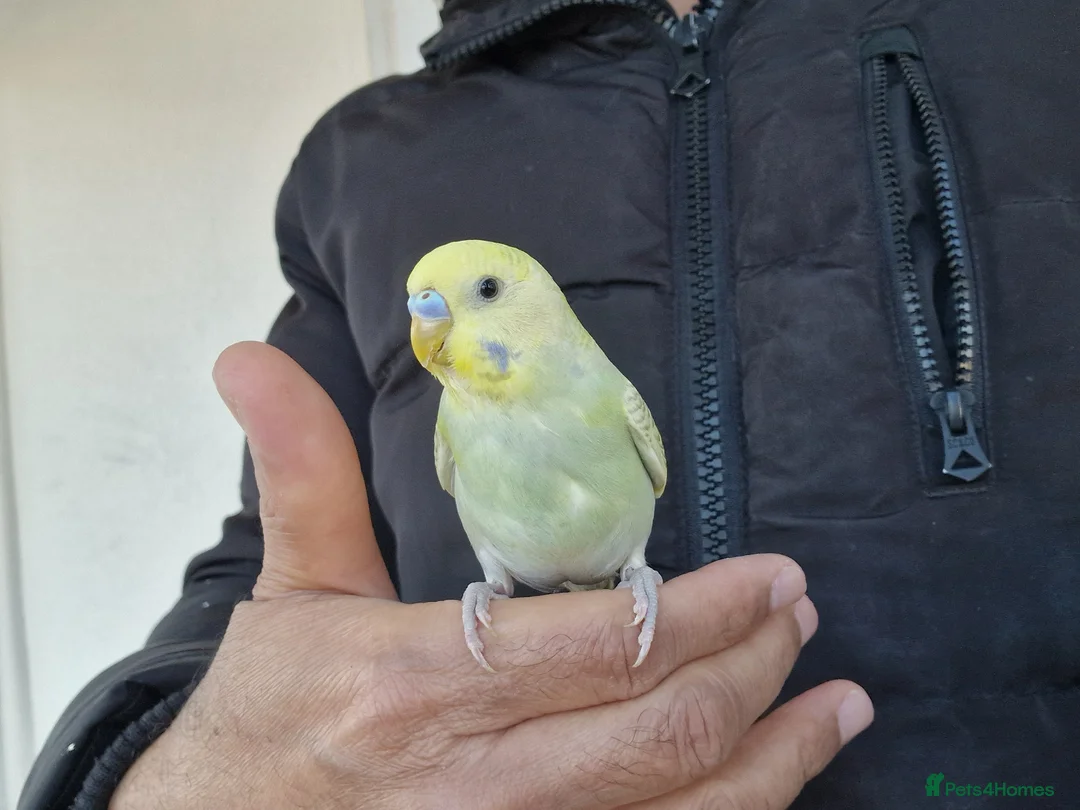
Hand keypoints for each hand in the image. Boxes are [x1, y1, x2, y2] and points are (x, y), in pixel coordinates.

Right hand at [110, 341, 872, 809]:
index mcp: (420, 683)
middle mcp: (479, 782)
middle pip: (662, 730)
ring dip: (779, 756)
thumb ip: (300, 465)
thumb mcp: (288, 587)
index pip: (600, 646)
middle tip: (801, 615)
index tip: (771, 576)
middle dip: (755, 667)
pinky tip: (777, 784)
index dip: (705, 612)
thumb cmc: (264, 719)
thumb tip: (253, 356)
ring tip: (835, 703)